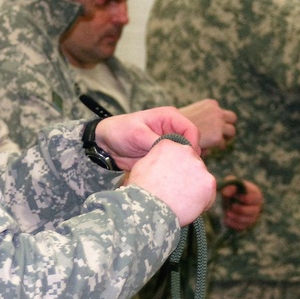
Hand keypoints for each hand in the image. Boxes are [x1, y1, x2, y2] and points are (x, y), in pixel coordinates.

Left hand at [96, 108, 215, 225]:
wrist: (106, 145)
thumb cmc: (120, 131)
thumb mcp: (137, 134)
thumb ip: (156, 141)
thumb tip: (173, 150)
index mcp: (170, 117)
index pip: (192, 130)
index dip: (192, 145)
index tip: (187, 160)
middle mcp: (173, 129)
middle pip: (191, 145)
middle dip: (189, 158)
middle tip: (184, 173)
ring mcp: (169, 144)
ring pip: (185, 156)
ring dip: (183, 167)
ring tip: (178, 178)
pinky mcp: (165, 157)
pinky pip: (176, 164)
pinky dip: (175, 172)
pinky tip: (171, 180)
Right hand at [178, 99, 236, 153]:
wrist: (169, 132)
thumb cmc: (174, 124)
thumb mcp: (190, 114)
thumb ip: (200, 118)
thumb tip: (207, 129)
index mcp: (211, 104)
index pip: (221, 111)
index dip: (218, 120)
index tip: (210, 128)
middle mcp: (217, 112)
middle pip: (232, 118)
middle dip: (227, 126)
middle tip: (219, 135)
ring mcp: (219, 124)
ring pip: (231, 131)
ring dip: (225, 137)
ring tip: (214, 143)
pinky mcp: (217, 137)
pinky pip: (222, 144)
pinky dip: (216, 147)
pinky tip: (206, 149)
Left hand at [219, 178, 262, 230]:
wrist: (227, 201)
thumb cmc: (230, 190)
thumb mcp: (229, 185)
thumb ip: (229, 186)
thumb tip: (228, 191)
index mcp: (256, 194)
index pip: (257, 198)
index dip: (246, 198)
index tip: (235, 197)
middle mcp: (257, 206)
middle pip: (254, 211)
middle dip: (241, 209)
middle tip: (231, 206)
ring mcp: (252, 217)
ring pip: (249, 221)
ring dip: (237, 217)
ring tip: (227, 213)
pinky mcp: (246, 225)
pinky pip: (243, 227)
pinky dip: (234, 224)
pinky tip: (226, 219)